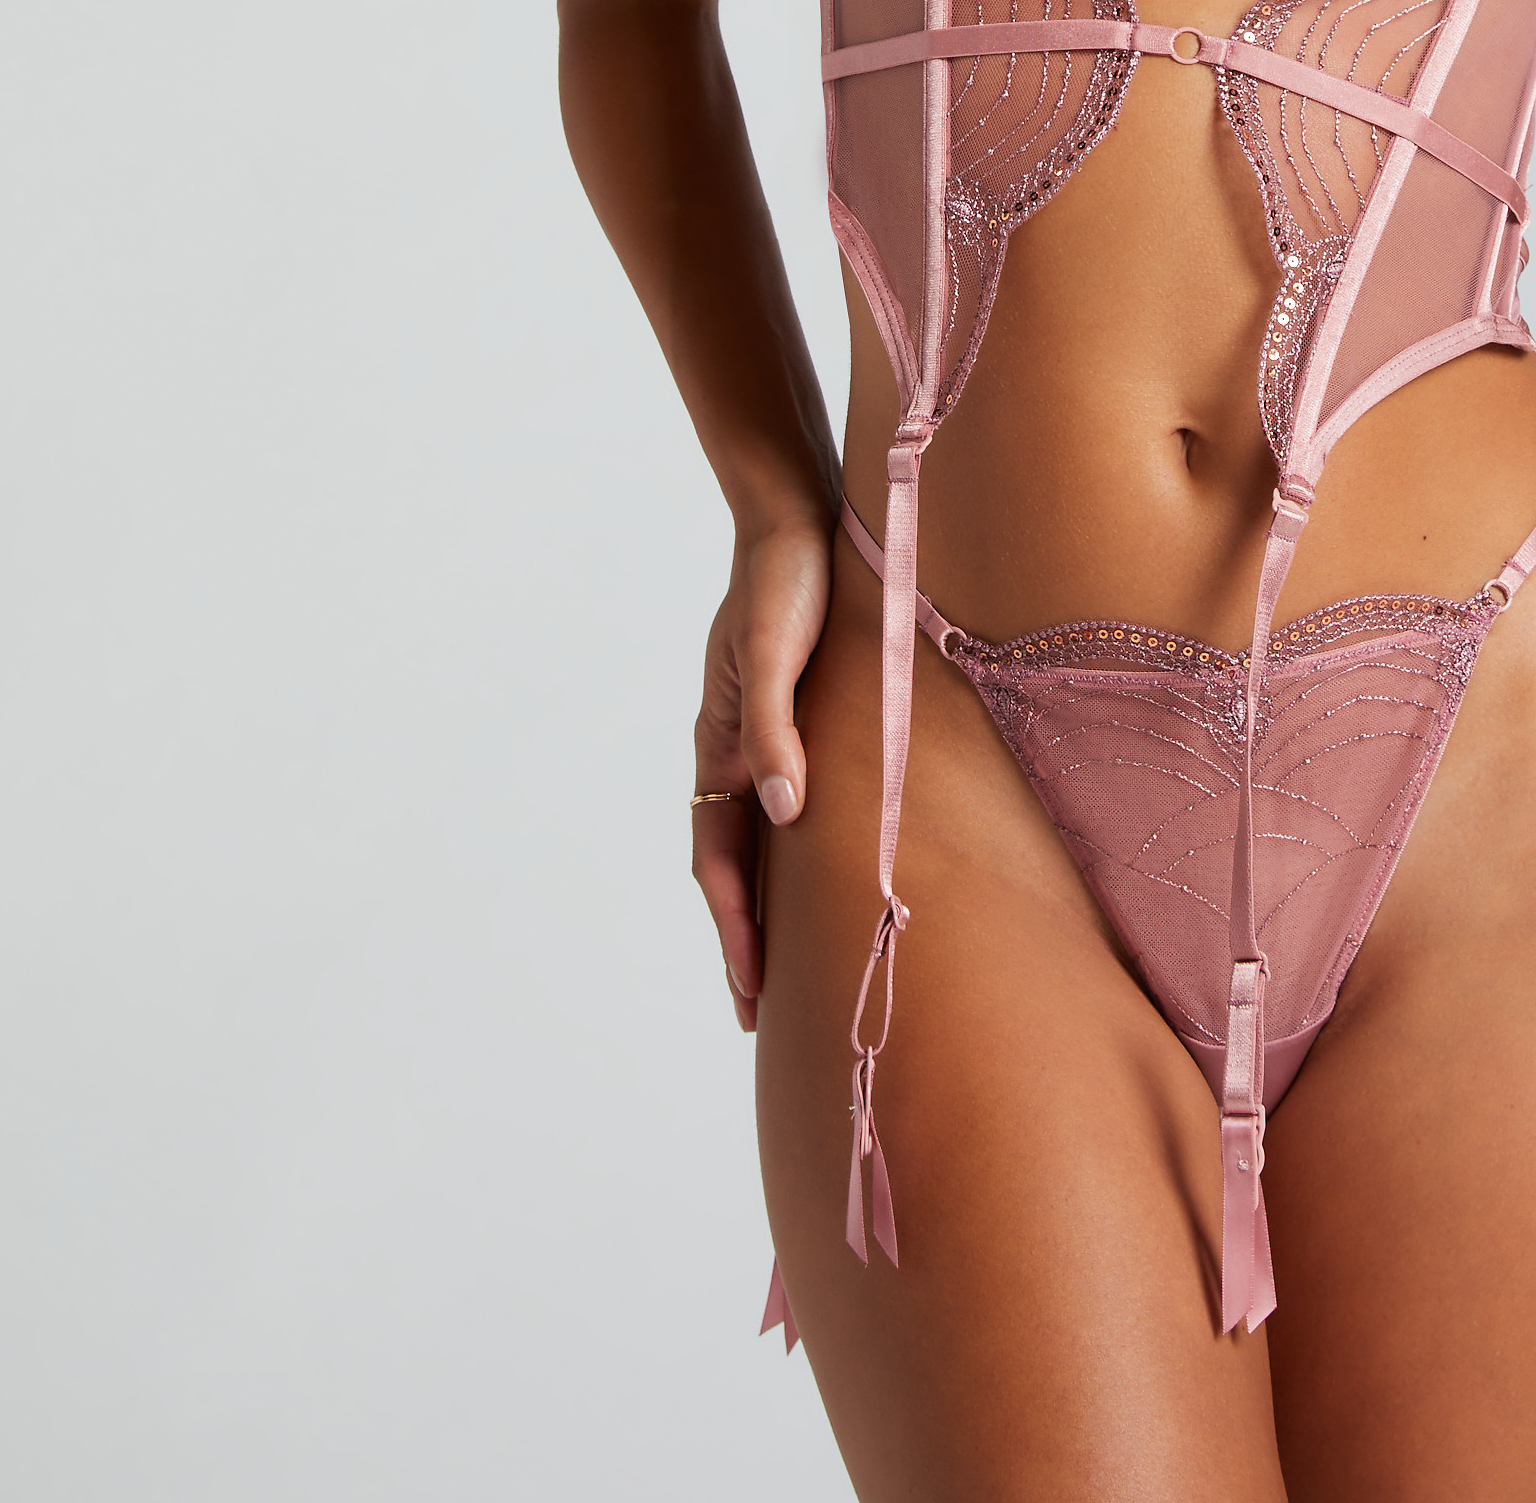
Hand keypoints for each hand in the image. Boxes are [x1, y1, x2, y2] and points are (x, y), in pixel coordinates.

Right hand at [691, 502, 833, 1029]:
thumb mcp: (775, 652)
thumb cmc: (783, 582)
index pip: (720, 862)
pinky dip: (789, 854)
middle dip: (743, 939)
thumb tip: (781, 810)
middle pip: (732, 867)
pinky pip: (784, 804)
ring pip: (755, 844)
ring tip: (785, 966)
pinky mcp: (792, 719)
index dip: (735, 929)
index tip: (751, 991)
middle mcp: (735, 752)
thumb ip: (775, 728)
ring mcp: (761, 739)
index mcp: (722, 745)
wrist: (792, 521)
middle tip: (758, 1013)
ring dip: (764, 905)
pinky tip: (814, 874)